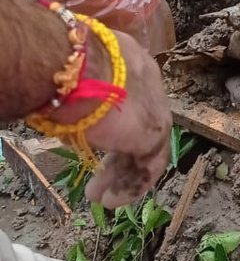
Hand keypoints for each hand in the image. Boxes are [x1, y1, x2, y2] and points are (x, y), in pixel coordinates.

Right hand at [83, 29, 172, 208]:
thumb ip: (80, 95)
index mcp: (129, 61)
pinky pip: (149, 163)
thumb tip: (65, 109)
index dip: (114, 125)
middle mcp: (147, 80)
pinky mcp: (154, 129)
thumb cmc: (63, 69)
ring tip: (101, 197)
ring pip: (146, 146)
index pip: (129, 98)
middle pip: (139, 124)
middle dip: (118, 156)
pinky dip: (132, 184)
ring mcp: (155, 105)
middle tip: (98, 179)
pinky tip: (111, 198)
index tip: (95, 143)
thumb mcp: (75, 79)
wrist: (76, 68)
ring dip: (124, 175)